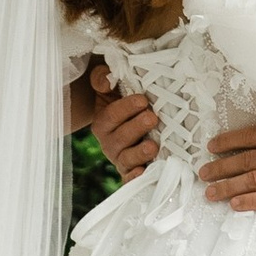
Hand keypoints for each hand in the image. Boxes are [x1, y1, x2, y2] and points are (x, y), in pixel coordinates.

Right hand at [84, 63, 162, 184]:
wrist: (127, 118)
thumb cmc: (120, 97)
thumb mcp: (108, 84)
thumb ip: (102, 77)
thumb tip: (106, 81)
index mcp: (102, 122)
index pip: (111, 116)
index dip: (126, 108)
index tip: (143, 100)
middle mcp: (109, 143)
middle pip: (120, 138)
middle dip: (136, 128)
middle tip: (152, 118)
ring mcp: (120, 158)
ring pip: (126, 159)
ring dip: (139, 153)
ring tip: (153, 146)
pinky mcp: (131, 170)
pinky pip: (129, 178)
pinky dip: (135, 178)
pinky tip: (144, 173)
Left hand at [201, 119, 255, 216]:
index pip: (252, 136)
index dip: (229, 141)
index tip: (212, 147)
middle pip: (246, 159)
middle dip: (221, 167)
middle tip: (204, 173)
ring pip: (252, 179)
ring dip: (228, 187)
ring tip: (211, 192)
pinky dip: (249, 202)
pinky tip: (235, 205)